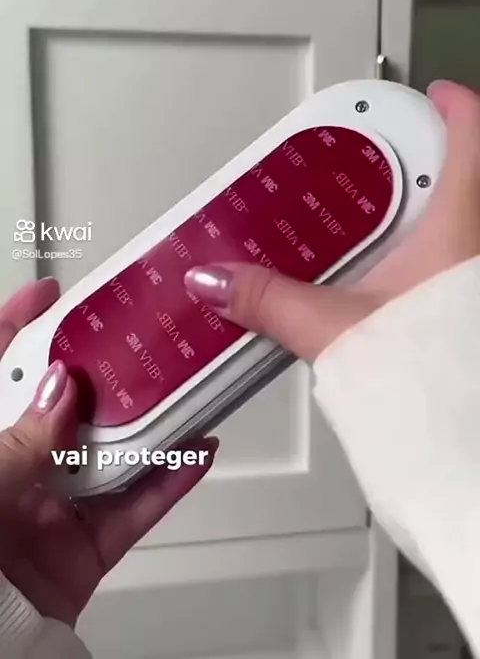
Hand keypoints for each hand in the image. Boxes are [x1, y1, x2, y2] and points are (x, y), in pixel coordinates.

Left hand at [0, 279, 217, 625]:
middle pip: (65, 406)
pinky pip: (135, 510)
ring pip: (109, 452)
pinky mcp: (84, 552)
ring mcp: (51, 510)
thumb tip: (62, 389)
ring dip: (148, 422)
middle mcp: (15, 472)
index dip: (22, 327)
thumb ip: (21, 439)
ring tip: (180, 388)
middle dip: (100, 369)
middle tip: (133, 338)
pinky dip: (169, 482)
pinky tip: (194, 452)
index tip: (53, 295)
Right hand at [184, 80, 479, 360]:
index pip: (472, 138)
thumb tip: (220, 280)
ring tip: (391, 217)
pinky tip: (400, 280)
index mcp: (457, 231)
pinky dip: (431, 257)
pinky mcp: (468, 309)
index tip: (434, 93)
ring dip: (430, 211)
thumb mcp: (334, 326)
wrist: (459, 441)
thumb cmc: (426, 379)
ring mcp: (475, 280)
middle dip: (430, 161)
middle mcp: (477, 249)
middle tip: (396, 160)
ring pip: (463, 221)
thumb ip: (269, 299)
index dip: (455, 106)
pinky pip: (456, 263)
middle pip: (468, 177)